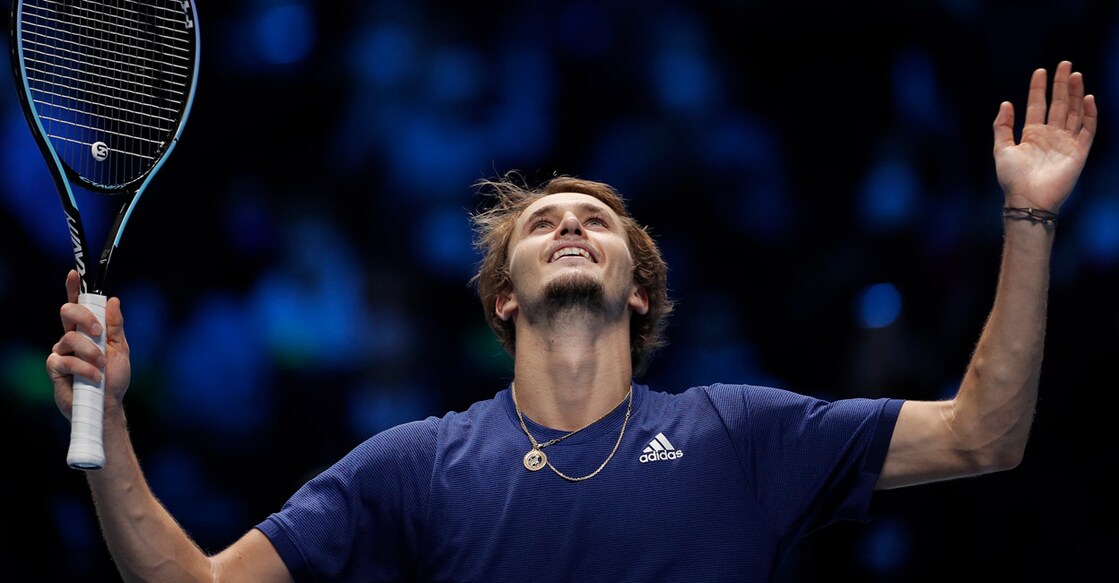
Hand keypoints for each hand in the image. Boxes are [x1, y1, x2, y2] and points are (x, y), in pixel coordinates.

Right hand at [45, 270, 131, 419]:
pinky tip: (94, 377)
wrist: (106, 405)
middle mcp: (71, 337)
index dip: (73, 288)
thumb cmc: (113, 378)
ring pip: (70, 337)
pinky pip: (66, 360)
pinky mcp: (54, 368)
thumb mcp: (121, 350)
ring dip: (91, 352)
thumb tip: (113, 300)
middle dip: (85, 318)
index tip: (73, 273)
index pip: (78, 305)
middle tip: (99, 333)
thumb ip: (115, 327)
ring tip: (102, 366)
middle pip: (68, 312)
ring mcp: (61, 351)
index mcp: (88, 330)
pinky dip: (85, 368)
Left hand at [992, 60, 1096, 212]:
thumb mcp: (1001, 149)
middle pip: (1059, 104)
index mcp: (1032, 134)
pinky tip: (1087, 98)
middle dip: (1062, 84)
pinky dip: (1089, 114)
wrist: (1027, 198)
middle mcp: (1051, 135)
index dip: (1039, 88)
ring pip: (1074, 112)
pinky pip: (1088, 130)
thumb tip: (1006, 104)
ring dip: (1076, 93)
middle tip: (1065, 64)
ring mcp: (1066, 142)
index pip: (1038, 105)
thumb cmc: (1012, 178)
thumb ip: (1002, 126)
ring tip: (1075, 75)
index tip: (1041, 71)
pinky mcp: (1079, 152)